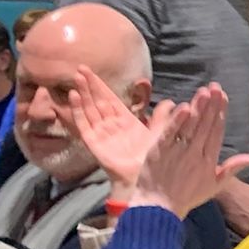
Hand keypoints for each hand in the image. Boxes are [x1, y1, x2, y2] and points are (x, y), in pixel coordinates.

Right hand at [63, 65, 171, 195]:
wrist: (147, 181)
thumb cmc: (154, 161)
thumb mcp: (160, 135)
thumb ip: (163, 118)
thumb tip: (174, 102)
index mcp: (125, 123)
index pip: (110, 100)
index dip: (101, 86)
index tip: (91, 71)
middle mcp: (111, 127)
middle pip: (97, 102)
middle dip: (89, 86)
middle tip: (79, 68)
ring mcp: (101, 135)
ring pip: (89, 109)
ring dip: (83, 93)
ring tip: (76, 77)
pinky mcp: (94, 143)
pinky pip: (84, 124)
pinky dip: (79, 110)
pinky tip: (75, 96)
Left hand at [131, 85, 248, 220]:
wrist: (159, 209)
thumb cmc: (187, 197)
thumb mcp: (214, 186)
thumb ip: (231, 169)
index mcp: (209, 161)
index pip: (217, 132)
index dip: (220, 114)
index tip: (223, 97)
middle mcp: (196, 154)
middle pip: (206, 125)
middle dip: (212, 105)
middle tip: (216, 87)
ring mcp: (178, 152)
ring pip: (191, 127)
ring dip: (199, 108)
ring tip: (205, 91)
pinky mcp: (160, 152)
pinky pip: (171, 134)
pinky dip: (178, 121)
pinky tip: (185, 107)